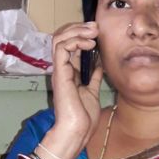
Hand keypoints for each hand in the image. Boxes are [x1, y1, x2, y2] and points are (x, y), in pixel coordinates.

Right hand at [50, 21, 103, 154]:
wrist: (77, 131)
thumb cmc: (83, 117)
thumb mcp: (92, 92)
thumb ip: (93, 78)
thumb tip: (99, 65)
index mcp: (69, 72)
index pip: (69, 44)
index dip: (81, 34)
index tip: (97, 32)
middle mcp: (62, 68)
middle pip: (61, 37)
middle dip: (78, 27)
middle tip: (94, 26)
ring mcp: (59, 70)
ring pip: (59, 38)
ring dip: (77, 31)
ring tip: (92, 32)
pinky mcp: (59, 73)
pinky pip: (61, 48)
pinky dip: (75, 41)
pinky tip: (89, 44)